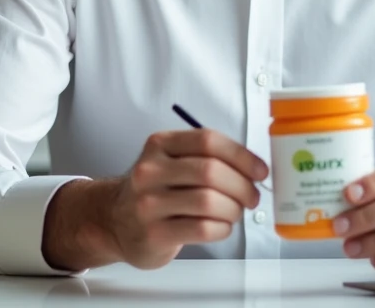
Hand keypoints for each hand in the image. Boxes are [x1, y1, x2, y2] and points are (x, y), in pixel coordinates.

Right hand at [108, 128, 268, 268]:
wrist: (113, 221)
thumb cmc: (156, 190)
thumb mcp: (172, 161)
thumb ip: (207, 157)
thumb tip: (254, 167)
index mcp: (160, 144)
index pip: (208, 141)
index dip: (242, 156)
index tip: (260, 170)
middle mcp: (150, 170)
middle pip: (211, 171)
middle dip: (242, 186)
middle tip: (251, 197)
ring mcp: (148, 203)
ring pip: (208, 202)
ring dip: (233, 209)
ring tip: (235, 213)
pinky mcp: (153, 234)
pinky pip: (202, 229)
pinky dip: (222, 229)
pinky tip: (221, 227)